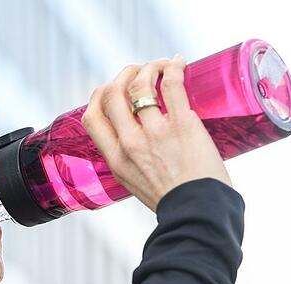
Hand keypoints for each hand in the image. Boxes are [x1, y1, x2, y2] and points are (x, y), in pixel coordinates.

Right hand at [81, 55, 232, 212]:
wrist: (198, 214)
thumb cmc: (175, 202)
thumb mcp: (137, 183)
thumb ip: (132, 160)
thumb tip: (140, 138)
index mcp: (115, 159)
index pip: (92, 117)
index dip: (99, 95)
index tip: (111, 88)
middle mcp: (129, 144)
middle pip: (111, 94)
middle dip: (123, 75)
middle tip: (138, 71)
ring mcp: (154, 133)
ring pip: (139, 85)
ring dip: (149, 68)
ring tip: (161, 66)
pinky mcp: (182, 125)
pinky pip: (171, 85)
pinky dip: (172, 67)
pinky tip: (178, 63)